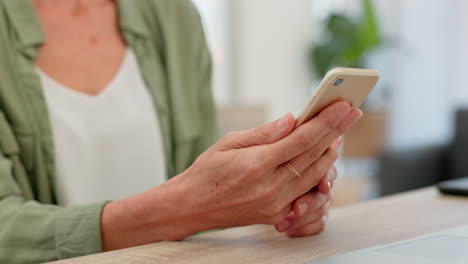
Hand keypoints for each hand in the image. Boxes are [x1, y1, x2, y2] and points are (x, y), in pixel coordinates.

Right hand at [101, 101, 360, 249]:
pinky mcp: (277, 215)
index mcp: (258, 165)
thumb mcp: (228, 144)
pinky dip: (319, 178)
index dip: (326, 121)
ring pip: (316, 176)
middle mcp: (271, 187)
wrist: (190, 207)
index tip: (343, 106)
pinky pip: (307, 195)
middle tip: (351, 114)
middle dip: (336, 132)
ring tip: (338, 135)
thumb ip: (263, 134)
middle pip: (314, 156)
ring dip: (330, 153)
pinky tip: (323, 164)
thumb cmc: (205, 173)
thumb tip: (291, 120)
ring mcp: (276, 205)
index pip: (302, 139)